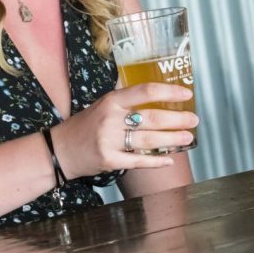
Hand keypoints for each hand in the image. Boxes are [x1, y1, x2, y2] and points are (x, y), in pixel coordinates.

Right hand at [52, 82, 197, 177]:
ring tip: (187, 137)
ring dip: (173, 139)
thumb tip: (155, 91)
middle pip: (152, 118)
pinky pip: (139, 161)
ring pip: (149, 140)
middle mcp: (110, 119)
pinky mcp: (110, 160)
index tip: (187, 94)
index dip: (169, 92)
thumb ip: (125, 99)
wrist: (60, 149)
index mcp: (110, 101)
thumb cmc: (85, 126)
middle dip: (178, 119)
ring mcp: (109, 141)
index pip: (144, 91)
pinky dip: (156, 161)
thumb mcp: (101, 105)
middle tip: (193, 120)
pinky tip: (169, 159)